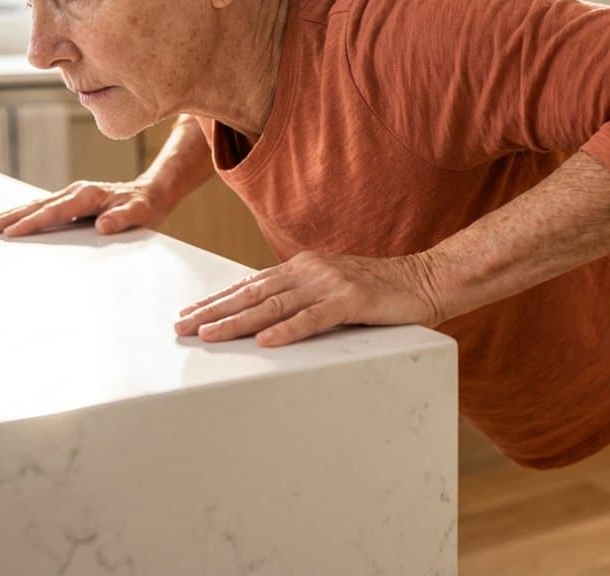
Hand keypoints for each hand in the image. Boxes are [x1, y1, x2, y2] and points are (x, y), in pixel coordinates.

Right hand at [0, 179, 171, 236]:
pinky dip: (22, 214)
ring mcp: (71, 195)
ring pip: (35, 205)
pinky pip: (41, 208)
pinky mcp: (70, 202)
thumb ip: (122, 219)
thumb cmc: (144, 208)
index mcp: (88, 195)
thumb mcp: (139, 214)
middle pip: (37, 206)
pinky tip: (8, 222)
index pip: (55, 211)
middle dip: (9, 217)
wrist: (150, 195)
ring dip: (10, 215)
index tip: (12, 232)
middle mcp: (75, 192)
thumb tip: (103, 225)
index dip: (33, 222)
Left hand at [174, 251, 447, 346]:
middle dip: (214, 312)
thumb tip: (271, 317)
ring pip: (274, 306)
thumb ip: (305, 298)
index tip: (189, 314)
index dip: (219, 300)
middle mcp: (311, 271)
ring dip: (238, 322)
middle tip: (182, 328)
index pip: (252, 286)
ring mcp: (331, 284)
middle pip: (253, 294)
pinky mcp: (353, 301)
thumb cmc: (383, 291)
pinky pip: (313, 318)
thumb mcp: (335, 290)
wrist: (427, 279)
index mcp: (304, 268)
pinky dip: (287, 330)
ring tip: (209, 336)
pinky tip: (265, 341)